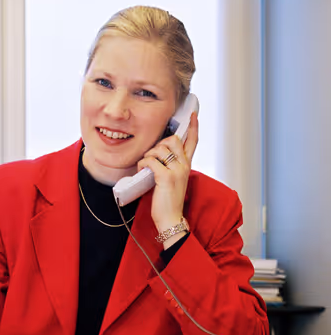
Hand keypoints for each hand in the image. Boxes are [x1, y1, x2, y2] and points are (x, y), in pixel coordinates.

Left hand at [138, 112, 198, 237]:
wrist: (171, 219)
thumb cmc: (169, 202)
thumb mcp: (173, 180)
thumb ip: (170, 166)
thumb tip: (157, 155)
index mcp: (187, 165)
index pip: (193, 141)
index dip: (193, 127)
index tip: (193, 114)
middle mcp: (184, 165)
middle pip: (173, 139)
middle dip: (159, 143)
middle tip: (152, 156)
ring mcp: (177, 171)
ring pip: (160, 149)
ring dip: (148, 155)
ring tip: (145, 166)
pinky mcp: (166, 177)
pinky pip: (150, 161)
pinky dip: (142, 164)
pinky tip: (141, 171)